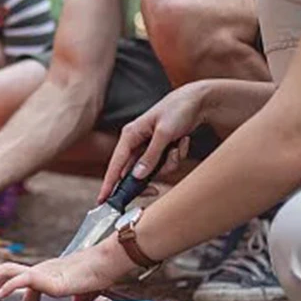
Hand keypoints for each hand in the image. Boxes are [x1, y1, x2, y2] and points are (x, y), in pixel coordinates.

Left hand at [0, 238, 133, 300]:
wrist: (106, 266)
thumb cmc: (93, 277)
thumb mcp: (76, 297)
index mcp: (38, 277)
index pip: (6, 280)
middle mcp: (34, 272)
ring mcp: (39, 273)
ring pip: (4, 272)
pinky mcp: (47, 277)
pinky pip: (23, 279)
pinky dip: (8, 286)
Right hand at [97, 82, 208, 202]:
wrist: (197, 101)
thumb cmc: (177, 110)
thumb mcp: (164, 134)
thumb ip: (150, 156)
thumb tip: (137, 176)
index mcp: (129, 135)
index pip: (115, 164)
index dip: (108, 183)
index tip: (102, 200)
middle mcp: (136, 142)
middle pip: (135, 172)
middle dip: (150, 177)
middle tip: (155, 190)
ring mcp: (148, 147)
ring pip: (154, 169)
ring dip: (168, 162)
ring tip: (177, 146)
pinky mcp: (160, 149)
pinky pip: (166, 164)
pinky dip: (176, 156)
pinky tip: (182, 141)